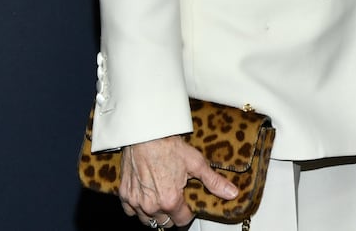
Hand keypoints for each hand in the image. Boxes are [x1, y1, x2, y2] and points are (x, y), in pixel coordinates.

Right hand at [118, 134, 239, 227]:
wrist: (145, 134)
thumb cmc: (168, 146)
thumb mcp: (196, 163)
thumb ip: (214, 182)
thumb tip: (232, 193)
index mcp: (170, 200)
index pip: (183, 221)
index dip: (188, 212)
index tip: (188, 202)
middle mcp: (152, 206)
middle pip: (165, 222)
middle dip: (172, 213)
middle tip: (175, 197)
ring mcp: (136, 202)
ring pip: (148, 219)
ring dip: (155, 213)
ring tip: (161, 197)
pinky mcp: (124, 195)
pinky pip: (131, 211)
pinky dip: (137, 207)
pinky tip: (146, 195)